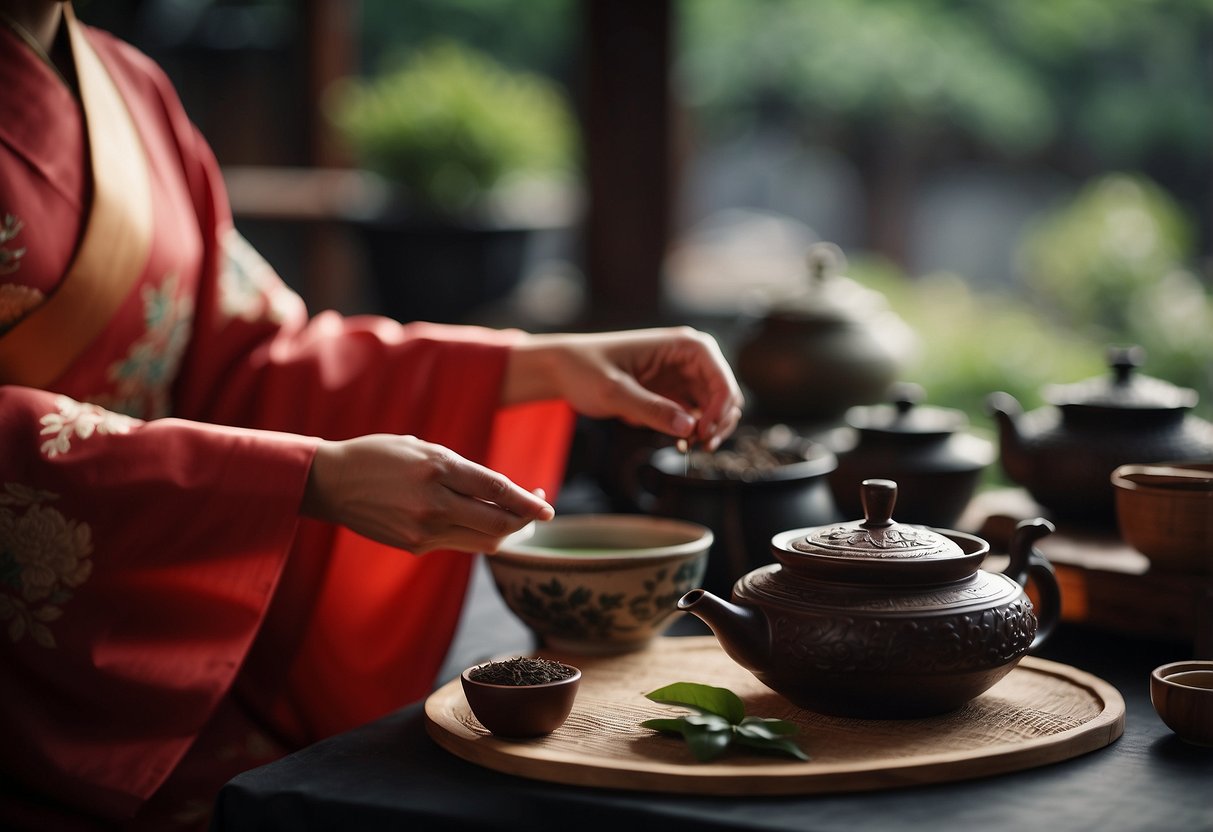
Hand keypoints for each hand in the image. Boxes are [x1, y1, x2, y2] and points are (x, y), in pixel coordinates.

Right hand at [300, 434, 553, 553]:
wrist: (332, 483)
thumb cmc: (380, 455)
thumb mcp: (423, 448)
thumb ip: (462, 470)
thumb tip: (501, 492)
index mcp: (437, 468)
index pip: (496, 489)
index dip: (527, 500)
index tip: (547, 507)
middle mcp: (433, 502)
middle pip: (497, 523)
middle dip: (525, 520)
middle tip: (538, 511)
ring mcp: (424, 529)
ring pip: (483, 540)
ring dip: (506, 532)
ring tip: (516, 518)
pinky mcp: (415, 546)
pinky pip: (460, 544)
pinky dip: (478, 535)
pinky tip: (482, 522)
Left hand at [504, 327, 744, 449]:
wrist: (562, 369)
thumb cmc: (584, 370)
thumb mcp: (614, 392)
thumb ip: (651, 409)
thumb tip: (691, 428)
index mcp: (682, 346)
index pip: (721, 378)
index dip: (721, 409)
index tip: (703, 435)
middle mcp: (689, 359)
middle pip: (726, 394)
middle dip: (720, 421)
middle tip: (700, 446)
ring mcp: (682, 376)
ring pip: (716, 407)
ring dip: (710, 429)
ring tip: (689, 447)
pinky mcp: (672, 394)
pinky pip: (697, 414)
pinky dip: (694, 431)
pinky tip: (680, 443)